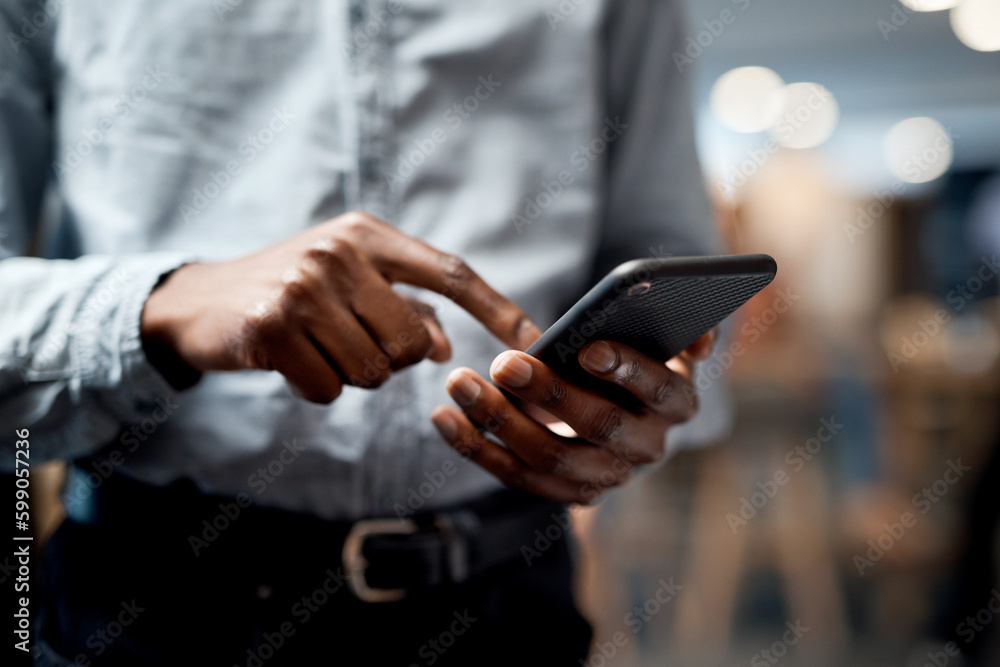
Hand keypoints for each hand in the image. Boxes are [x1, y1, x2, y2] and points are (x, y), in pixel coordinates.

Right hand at [141, 211, 539, 401]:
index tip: (535, 342)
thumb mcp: (351, 284)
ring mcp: (303, 288)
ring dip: (352, 375)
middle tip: (352, 344)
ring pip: (374, 371)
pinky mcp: (271, 327)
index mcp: (368, 236)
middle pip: (413, 342)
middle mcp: (338, 253)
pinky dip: (317, 388)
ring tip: (318, 348)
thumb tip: (447, 347)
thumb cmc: (293, 293)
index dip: (498, 309)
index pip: (450, 273)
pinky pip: (330, 390)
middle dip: (393, 361)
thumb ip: (404, 306)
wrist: (203, 303)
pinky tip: (291, 362)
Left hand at [430, 330, 716, 503]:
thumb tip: (700, 336)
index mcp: (677, 402)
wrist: (621, 405)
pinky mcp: (565, 492)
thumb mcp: (665, 337)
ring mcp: (606, 476)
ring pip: (550, 457)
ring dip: (500, 421)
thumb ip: (686, 327)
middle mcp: (647, 447)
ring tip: (459, 382)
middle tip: (504, 362)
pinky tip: (443, 417)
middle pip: (598, 426)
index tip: (587, 348)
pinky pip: (516, 476)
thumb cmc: (634, 355)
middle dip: (548, 394)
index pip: (658, 388)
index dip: (625, 369)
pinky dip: (476, 449)